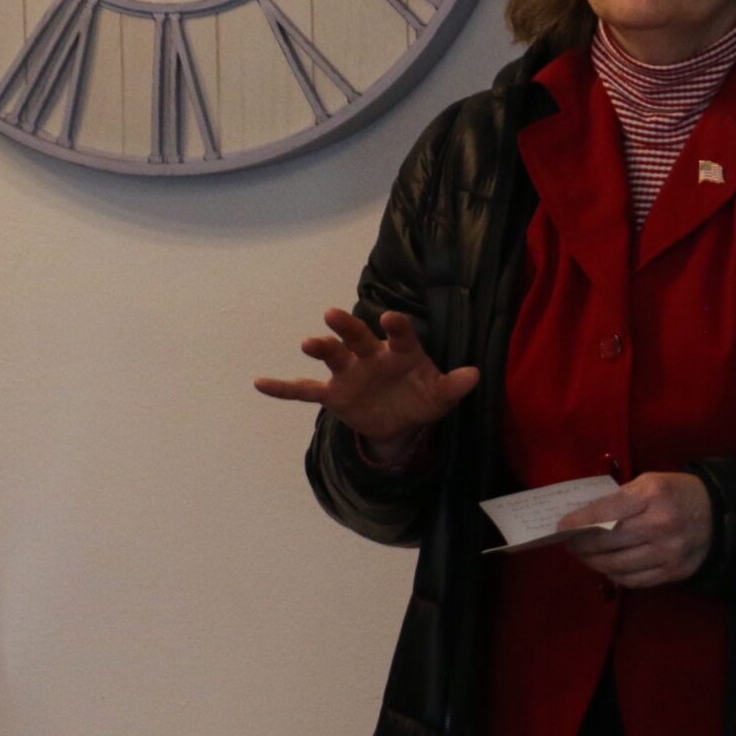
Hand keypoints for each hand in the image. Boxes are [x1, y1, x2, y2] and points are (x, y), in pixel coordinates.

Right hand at [253, 308, 477, 457]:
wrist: (400, 422)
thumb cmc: (422, 397)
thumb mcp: (441, 396)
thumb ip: (454, 385)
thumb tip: (475, 376)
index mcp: (401, 351)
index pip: (399, 334)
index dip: (396, 326)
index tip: (389, 318)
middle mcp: (371, 356)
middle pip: (358, 338)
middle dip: (347, 327)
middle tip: (332, 314)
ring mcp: (350, 374)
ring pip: (333, 357)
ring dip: (322, 348)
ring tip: (308, 342)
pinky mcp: (334, 395)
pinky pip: (306, 391)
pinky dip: (284, 388)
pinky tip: (260, 383)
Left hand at [557, 473, 712, 589]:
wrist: (720, 515)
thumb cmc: (678, 493)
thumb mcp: (651, 482)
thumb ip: (619, 498)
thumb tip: (583, 517)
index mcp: (653, 495)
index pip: (606, 512)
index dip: (578, 521)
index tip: (561, 527)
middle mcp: (660, 525)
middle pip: (607, 542)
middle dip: (581, 545)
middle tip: (570, 543)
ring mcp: (667, 552)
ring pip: (617, 566)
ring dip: (594, 562)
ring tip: (585, 556)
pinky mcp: (672, 572)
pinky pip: (634, 580)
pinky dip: (615, 575)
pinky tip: (608, 566)